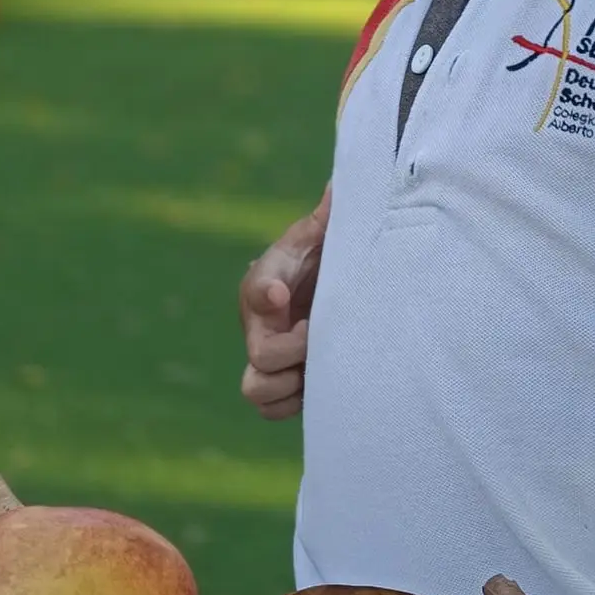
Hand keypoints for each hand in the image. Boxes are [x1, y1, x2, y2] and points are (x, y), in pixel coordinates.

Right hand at [239, 186, 329, 420]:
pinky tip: (320, 381)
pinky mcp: (278, 384)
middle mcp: (258, 324)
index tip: (282, 292)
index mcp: (267, 280)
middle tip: (318, 336)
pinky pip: (270, 409)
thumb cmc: (320, 259)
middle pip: (258, 356)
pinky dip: (292, 403)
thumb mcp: (322, 236)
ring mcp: (265, 357)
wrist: (321, 292)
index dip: (266, 292)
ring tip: (319, 363)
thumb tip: (339, 185)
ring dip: (290, 384)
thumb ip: (328, 217)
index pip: (255, 286)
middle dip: (293, 352)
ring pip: (256, 389)